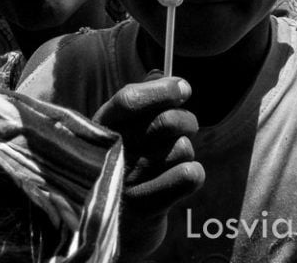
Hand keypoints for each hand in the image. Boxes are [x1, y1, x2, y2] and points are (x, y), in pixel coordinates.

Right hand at [94, 70, 204, 259]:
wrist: (108, 224)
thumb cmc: (119, 163)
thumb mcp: (119, 129)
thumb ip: (139, 98)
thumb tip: (160, 73)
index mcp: (103, 128)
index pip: (130, 99)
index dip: (163, 89)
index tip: (183, 88)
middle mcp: (112, 153)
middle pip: (166, 122)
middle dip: (186, 119)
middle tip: (188, 123)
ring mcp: (127, 182)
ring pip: (182, 149)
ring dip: (185, 151)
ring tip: (171, 159)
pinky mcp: (146, 208)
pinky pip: (190, 176)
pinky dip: (193, 173)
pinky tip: (180, 177)